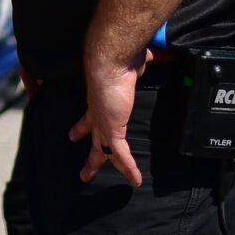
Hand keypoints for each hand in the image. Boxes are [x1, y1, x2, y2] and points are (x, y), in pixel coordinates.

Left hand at [70, 45, 150, 185]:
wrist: (111, 59)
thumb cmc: (122, 57)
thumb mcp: (134, 64)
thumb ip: (143, 63)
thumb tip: (159, 54)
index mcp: (100, 99)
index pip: (91, 117)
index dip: (83, 127)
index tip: (75, 134)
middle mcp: (99, 112)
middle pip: (93, 137)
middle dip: (89, 153)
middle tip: (83, 168)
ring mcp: (104, 122)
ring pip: (100, 150)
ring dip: (96, 164)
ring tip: (87, 177)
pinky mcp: (112, 129)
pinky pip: (121, 154)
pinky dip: (129, 167)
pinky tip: (135, 180)